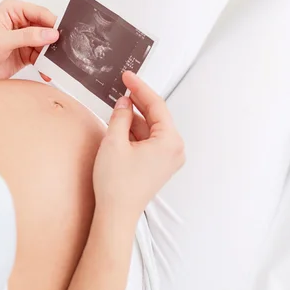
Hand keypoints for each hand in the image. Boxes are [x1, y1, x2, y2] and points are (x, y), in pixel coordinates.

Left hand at [0, 0, 58, 81]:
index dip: (52, 23)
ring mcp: (23, 38)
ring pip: (45, 43)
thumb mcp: (2, 41)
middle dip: (53, 40)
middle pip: (46, 28)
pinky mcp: (25, 53)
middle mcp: (19, 21)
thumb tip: (51, 33)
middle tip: (63, 52)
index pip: (40, 12)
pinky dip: (45, 64)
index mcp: (13, 10)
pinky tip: (47, 72)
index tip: (62, 35)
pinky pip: (41, 56)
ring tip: (55, 65)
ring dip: (50, 54)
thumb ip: (28, 36)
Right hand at [93, 71, 184, 215]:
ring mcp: (168, 158)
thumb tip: (124, 102)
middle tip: (122, 85)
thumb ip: (120, 116)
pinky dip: (135, 131)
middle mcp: (175, 149)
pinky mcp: (159, 165)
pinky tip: (121, 124)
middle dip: (138, 101)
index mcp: (170, 141)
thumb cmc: (116, 183)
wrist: (116, 214)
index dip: (140, 88)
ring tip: (116, 105)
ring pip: (151, 128)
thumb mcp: (114, 142)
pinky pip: (149, 140)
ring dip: (134, 117)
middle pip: (156, 116)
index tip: (127, 75)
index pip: (156, 105)